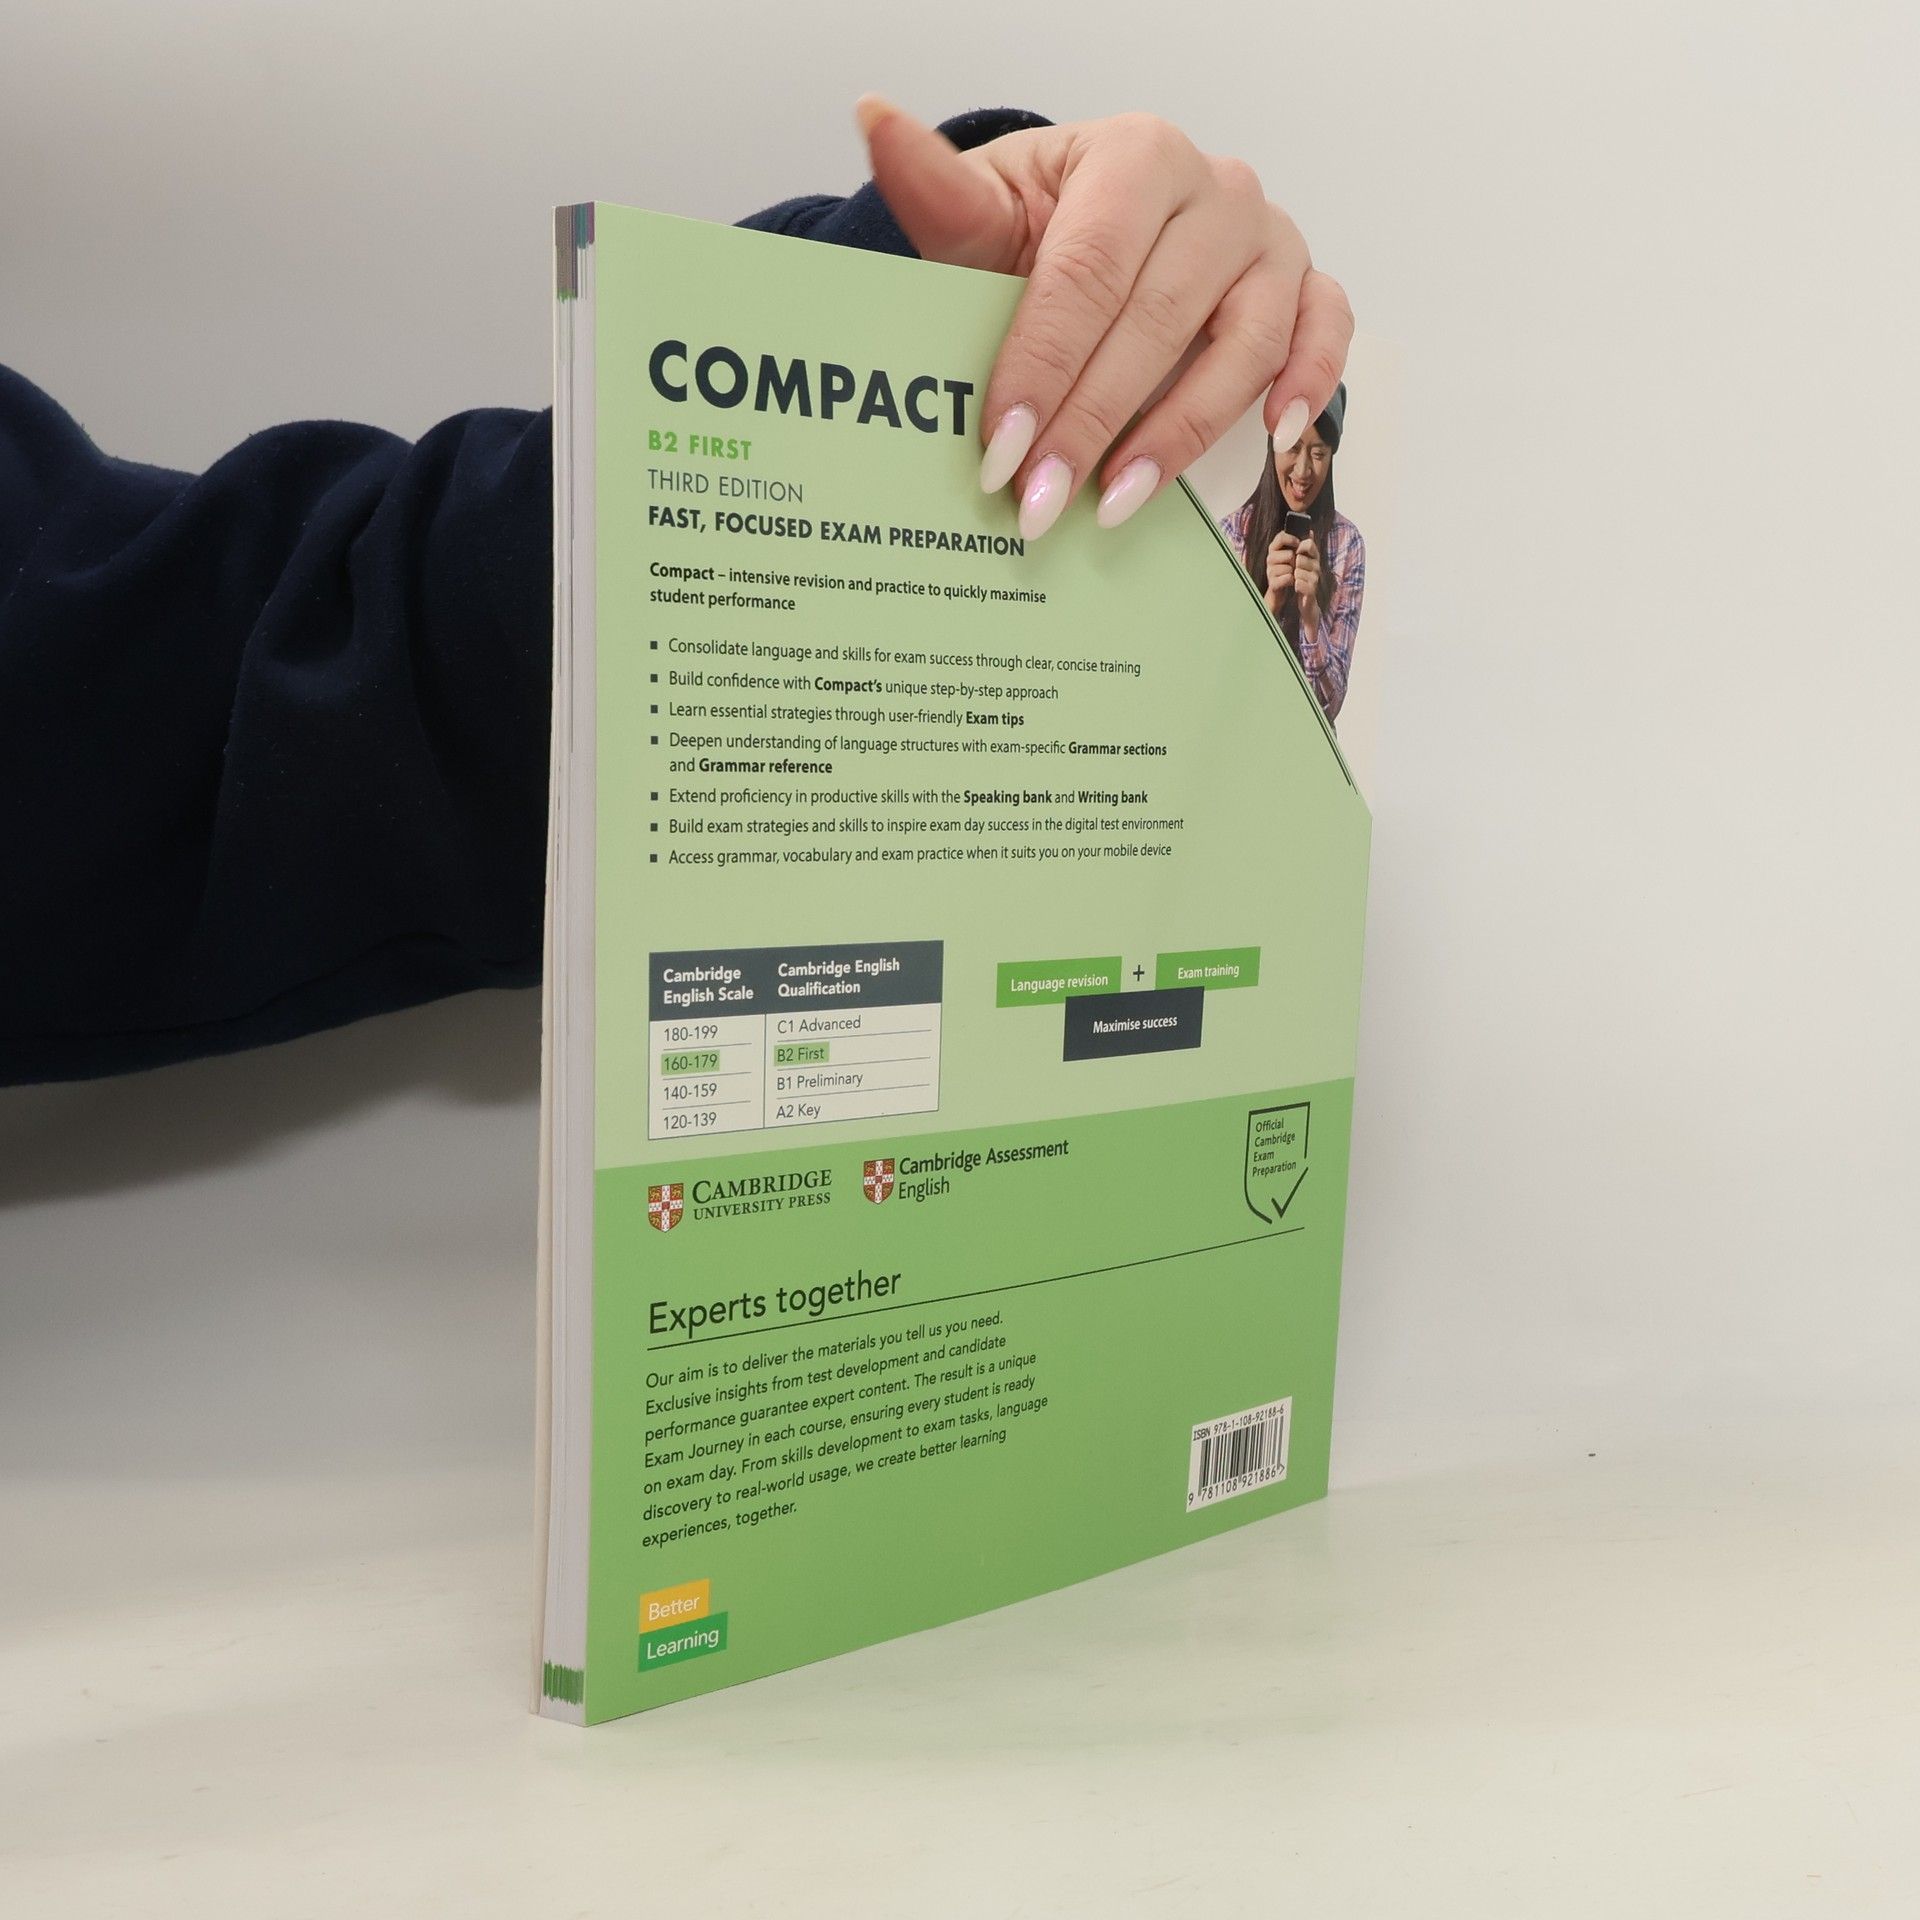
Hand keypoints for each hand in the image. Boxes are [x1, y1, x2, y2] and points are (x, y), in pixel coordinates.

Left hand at [855, 98, 1351, 537]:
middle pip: (1157, 319)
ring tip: (1115, 502)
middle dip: (1090, 422)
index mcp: (1134, 157)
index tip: (998, 450)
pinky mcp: (1306, 287)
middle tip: (1038, 501)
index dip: (1041, 366)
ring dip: (1181, 432)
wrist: (1097, 236)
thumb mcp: (983, 214)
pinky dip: (1309, 383)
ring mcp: (1269, 242)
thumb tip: (872, 119)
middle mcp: (1214, 191)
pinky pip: (1326, 333)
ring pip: (1244, 342)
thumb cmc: (1040, 232)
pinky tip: (1270, 438)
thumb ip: (936, 188)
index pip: (1087, 274)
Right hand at [1265, 531, 1299, 608]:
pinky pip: (1288, 578)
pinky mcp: (1272, 583)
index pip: (1281, 537)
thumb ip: (1302, 543)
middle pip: (1289, 554)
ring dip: (1295, 572)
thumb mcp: (1296, 554)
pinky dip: (1292, 580)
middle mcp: (1270, 558)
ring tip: (1293, 573)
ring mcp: (1269, 571)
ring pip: (1289, 567)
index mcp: (1274, 548)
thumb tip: (1310, 532)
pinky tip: (1291, 581)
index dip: (1292, 539)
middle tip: (1295, 564)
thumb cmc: (1290, 568)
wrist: (1283, 589)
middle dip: (1296, 560)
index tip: (1298, 543)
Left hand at [1292, 533, 1320, 619]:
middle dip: (1293, 565)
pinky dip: (1296, 585)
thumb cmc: (1303, 578)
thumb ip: (1305, 547)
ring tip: (1296, 579)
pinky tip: (1296, 586)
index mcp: (1314, 557)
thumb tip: (1310, 530)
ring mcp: (1315, 578)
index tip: (1296, 551)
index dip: (1300, 546)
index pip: (1309, 544)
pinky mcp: (1312, 590)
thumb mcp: (1304, 561)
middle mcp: (1317, 566)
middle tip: (1295, 570)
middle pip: (1300, 559)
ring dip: (1294, 576)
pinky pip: (1299, 583)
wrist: (1307, 601)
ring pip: (1298, 572)